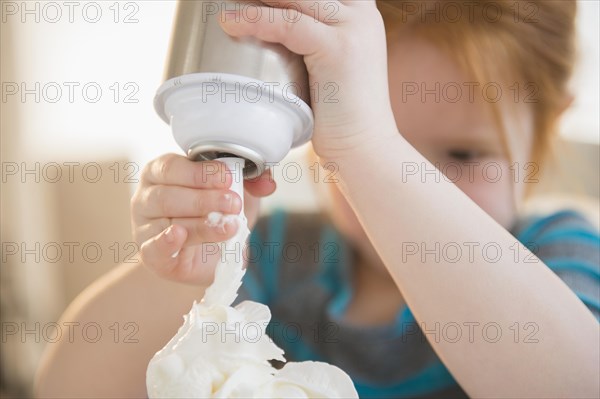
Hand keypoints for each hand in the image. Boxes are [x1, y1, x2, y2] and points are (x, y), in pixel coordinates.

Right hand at [130, 154, 274, 284]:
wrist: (213, 256)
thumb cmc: (216, 214)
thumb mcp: (237, 192)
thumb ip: (251, 180)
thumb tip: (268, 181)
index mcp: (162, 173)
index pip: (172, 166)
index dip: (200, 172)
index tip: (228, 177)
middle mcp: (147, 197)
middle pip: (168, 194)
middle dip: (204, 199)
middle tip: (233, 203)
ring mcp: (145, 227)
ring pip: (168, 221)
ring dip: (202, 223)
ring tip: (229, 225)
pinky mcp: (151, 256)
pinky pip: (152, 249)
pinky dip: (165, 242)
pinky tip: (179, 235)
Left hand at [218, 0, 397, 160]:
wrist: (363, 148)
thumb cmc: (340, 113)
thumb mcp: (325, 61)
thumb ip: (305, 35)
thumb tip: (260, 22)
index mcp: (360, 11)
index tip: (248, 2)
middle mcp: (360, 12)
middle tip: (230, 0)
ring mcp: (353, 27)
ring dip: (253, 0)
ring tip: (221, 7)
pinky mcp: (338, 49)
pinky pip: (289, 25)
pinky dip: (255, 21)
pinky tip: (229, 22)